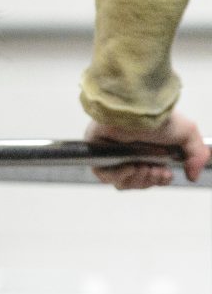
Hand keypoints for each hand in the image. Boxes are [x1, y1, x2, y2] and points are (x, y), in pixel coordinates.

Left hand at [85, 112, 208, 188]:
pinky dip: (119, 176)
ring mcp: (112, 154)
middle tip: (155, 170)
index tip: (165, 174)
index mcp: (148, 149)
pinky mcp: (97, 154)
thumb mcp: (188, 133)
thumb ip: (197, 155)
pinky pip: (104, 176)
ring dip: (136, 179)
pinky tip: (129, 166)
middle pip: (137, 182)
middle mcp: (130, 152)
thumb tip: (193, 175)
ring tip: (143, 166)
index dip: (159, 180)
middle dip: (150, 180)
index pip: (151, 176)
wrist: (135, 111)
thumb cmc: (156, 117)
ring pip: (122, 182)